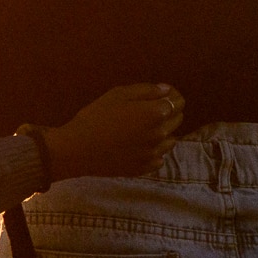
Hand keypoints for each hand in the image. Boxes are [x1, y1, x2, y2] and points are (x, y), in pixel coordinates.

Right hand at [41, 84, 183, 180]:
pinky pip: (160, 157)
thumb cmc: (96, 116)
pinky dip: (155, 150)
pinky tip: (141, 145)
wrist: (80, 149)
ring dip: (165, 131)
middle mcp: (160, 134)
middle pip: (177, 120)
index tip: (164, 94)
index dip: (172, 96)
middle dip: (171, 111)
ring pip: (171, 140)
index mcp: (154, 113)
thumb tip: (166, 90)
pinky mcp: (146, 168)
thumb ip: (145, 91)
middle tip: (153, 107)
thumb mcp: (117, 94)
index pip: (177, 102)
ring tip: (146, 127)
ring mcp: (154, 153)